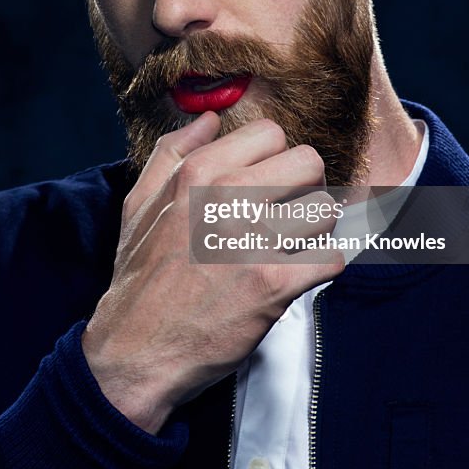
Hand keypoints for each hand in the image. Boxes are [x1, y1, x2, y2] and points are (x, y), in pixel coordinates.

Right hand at [81, 111, 344, 433]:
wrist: (136, 351)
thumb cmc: (140, 279)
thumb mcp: (139, 204)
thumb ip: (171, 152)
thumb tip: (208, 118)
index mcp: (197, 173)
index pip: (271, 134)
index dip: (275, 159)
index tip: (269, 184)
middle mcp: (226, 197)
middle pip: (309, 164)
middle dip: (306, 189)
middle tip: (291, 214)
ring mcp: (251, 238)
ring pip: (325, 210)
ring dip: (316, 232)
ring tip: (294, 247)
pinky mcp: (274, 282)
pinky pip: (331, 258)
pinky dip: (321, 270)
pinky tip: (298, 276)